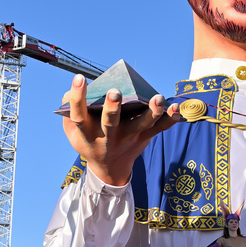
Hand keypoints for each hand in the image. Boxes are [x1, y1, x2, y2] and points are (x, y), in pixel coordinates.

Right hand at [61, 74, 179, 186]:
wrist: (109, 168)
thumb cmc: (90, 140)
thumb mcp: (73, 132)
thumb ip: (69, 109)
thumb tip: (75, 87)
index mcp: (87, 133)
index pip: (78, 115)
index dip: (77, 97)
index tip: (79, 78)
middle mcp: (108, 136)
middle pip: (111, 122)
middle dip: (112, 108)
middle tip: (114, 92)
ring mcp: (129, 137)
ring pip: (142, 125)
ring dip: (151, 112)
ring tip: (158, 98)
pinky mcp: (145, 137)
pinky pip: (160, 128)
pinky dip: (170, 118)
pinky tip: (176, 106)